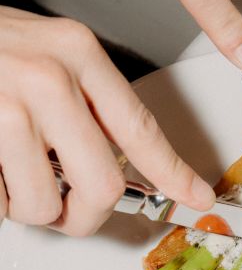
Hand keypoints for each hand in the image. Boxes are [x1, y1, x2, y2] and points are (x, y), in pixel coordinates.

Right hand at [0, 6, 214, 234]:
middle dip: (85, 215)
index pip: (141, 128)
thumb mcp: (47, 55)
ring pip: (46, 204)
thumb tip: (118, 167)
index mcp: (77, 54)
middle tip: (69, 212)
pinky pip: (2, 201)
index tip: (195, 196)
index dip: (173, 172)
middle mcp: (49, 78)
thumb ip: (86, 105)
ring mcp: (8, 107)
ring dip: (30, 207)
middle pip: (102, 186)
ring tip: (11, 174)